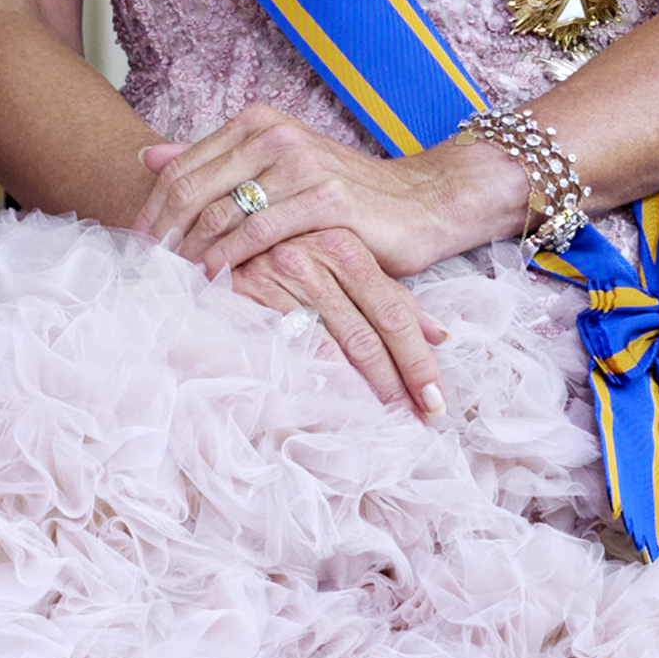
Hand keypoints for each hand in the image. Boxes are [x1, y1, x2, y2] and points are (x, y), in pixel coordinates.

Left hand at [139, 104, 472, 413]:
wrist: (420, 203)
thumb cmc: (343, 194)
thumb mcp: (276, 169)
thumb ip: (215, 161)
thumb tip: (148, 156)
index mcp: (257, 123)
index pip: (182, 167)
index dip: (151, 209)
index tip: (133, 246)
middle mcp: (275, 135)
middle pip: (192, 188)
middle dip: (161, 234)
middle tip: (143, 270)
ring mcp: (301, 164)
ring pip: (220, 213)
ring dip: (188, 253)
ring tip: (171, 282)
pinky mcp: (326, 199)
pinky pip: (260, 233)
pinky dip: (229, 260)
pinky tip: (214, 281)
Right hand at [225, 227, 445, 421]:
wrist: (217, 235)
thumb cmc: (288, 253)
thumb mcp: (344, 264)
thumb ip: (390, 296)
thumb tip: (440, 336)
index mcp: (347, 248)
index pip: (395, 312)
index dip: (418, 360)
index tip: (437, 400)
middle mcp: (317, 258)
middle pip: (369, 333)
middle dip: (397, 383)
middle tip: (418, 421)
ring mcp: (280, 277)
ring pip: (333, 345)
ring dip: (362, 390)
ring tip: (384, 421)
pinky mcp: (248, 297)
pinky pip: (290, 348)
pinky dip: (315, 380)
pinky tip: (335, 407)